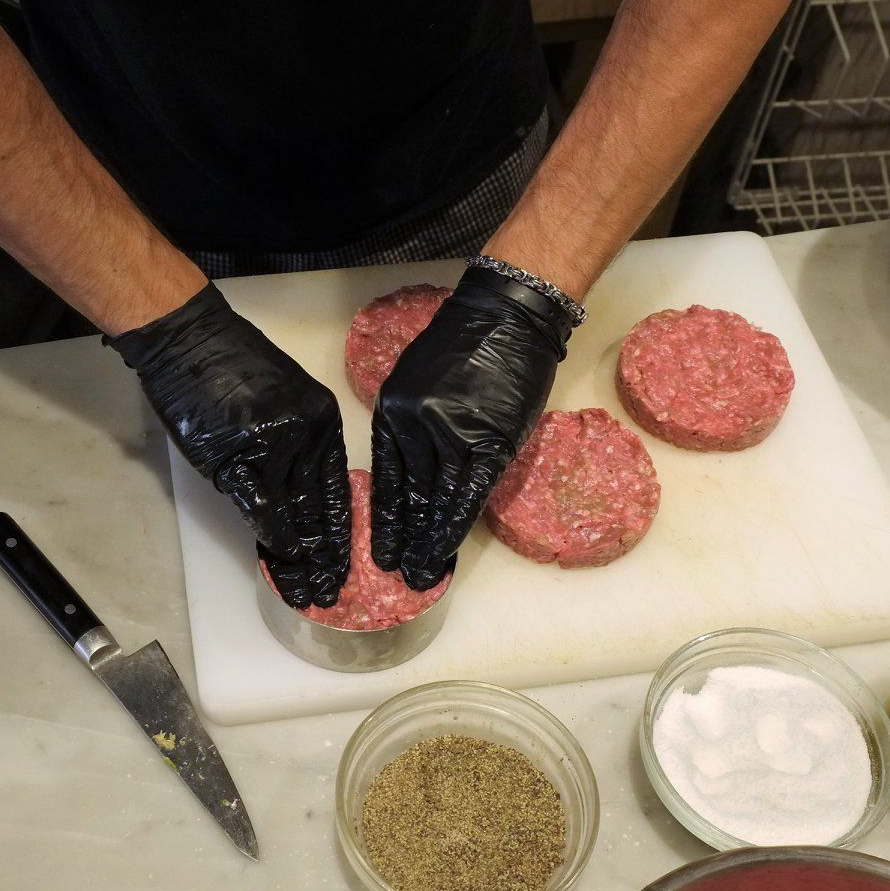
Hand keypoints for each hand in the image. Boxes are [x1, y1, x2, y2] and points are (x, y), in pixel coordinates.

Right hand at [107, 285, 349, 607]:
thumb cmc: (229, 365)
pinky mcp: (240, 456)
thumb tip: (300, 496)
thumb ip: (297, 446)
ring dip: (302, 556)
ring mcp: (276, 446)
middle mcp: (308, 434)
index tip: (346, 558)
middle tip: (334, 587)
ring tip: (310, 589)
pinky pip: (262, 506)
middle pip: (321, 506)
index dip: (340, 528)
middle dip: (327, 552)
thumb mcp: (284, 399)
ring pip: (296, 512)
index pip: (337, 486)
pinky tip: (280, 560)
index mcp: (324, 420)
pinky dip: (272, 535)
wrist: (190, 339)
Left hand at [370, 264, 572, 589]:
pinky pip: (468, 493)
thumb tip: (419, 470)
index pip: (385, 476)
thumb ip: (414, 426)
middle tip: (399, 573)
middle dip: (404, 537)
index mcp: (392, 411)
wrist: (508, 317)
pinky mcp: (488, 440)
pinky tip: (447, 549)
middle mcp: (414, 424)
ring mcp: (451, 434)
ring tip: (422, 573)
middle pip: (409, 493)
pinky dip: (456, 524)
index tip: (382, 547)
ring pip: (437, 500)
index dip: (385, 516)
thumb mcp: (418, 381)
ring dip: (430, 541)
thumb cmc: (466, 344)